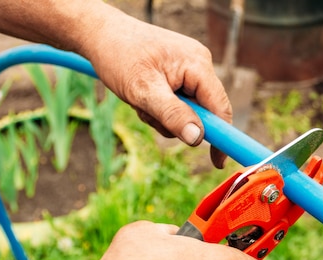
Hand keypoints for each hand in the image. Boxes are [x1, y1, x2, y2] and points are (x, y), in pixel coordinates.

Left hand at [79, 8, 231, 167]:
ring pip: (188, 112)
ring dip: (163, 117)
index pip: (220, 108)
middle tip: (148, 113)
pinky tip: (143, 97)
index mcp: (197, 65)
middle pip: (204, 112)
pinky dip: (160, 109)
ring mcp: (190, 70)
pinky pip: (178, 104)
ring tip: (140, 101)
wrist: (100, 34)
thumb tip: (197, 138)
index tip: (217, 163)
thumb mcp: (143, 90)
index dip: (221, 138)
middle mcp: (199, 66)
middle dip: (176, 122)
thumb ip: (172, 114)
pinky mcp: (179, 75)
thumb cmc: (118, 55)